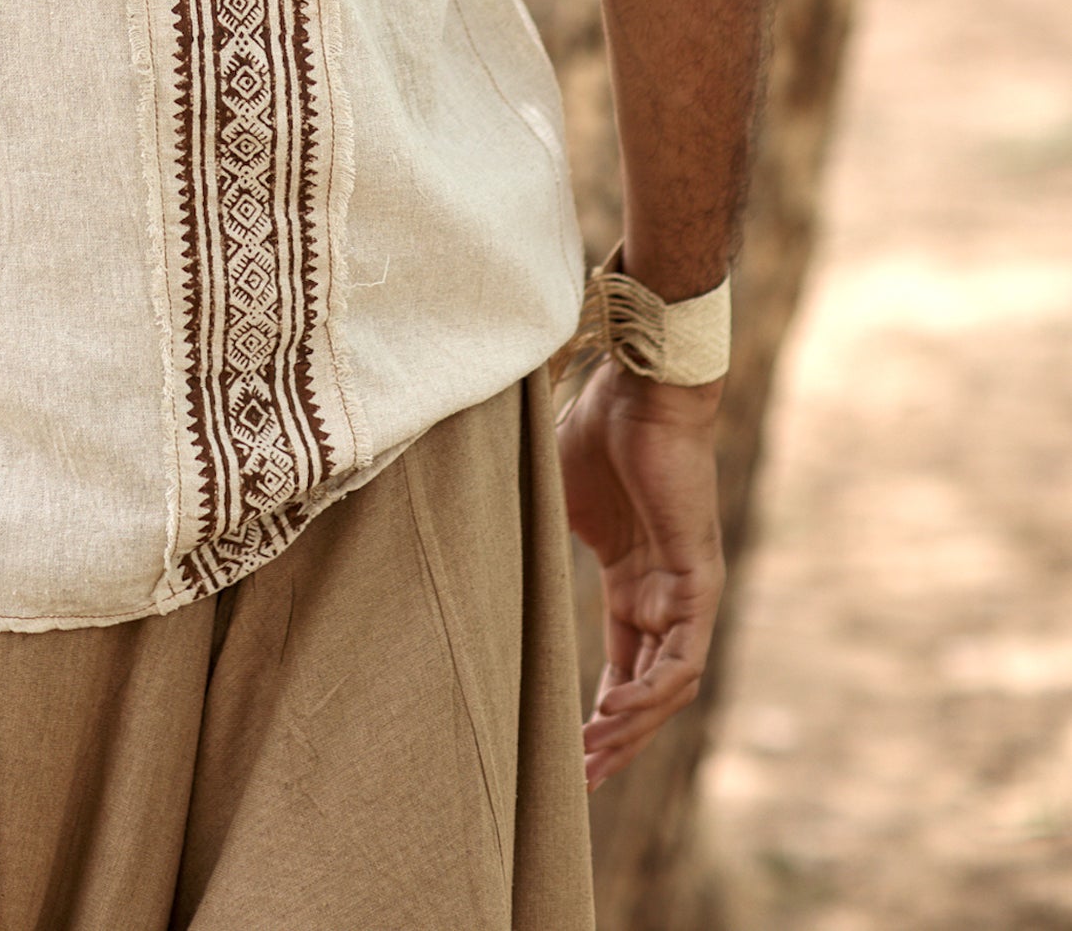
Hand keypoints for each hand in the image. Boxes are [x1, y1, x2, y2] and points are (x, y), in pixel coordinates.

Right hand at [557, 358, 724, 791]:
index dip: (602, 711)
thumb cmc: (596, 429)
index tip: (569, 752)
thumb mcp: (553, 498)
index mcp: (633, 578)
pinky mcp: (699, 579)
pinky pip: (684, 657)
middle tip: (580, 781)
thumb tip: (471, 541)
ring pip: (668, 684)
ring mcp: (686, 588)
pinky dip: (652, 693)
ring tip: (593, 757)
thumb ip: (531, 535)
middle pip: (647, 687)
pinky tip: (616, 715)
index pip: (624, 664)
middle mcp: (664, 593)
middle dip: (617, 738)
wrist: (639, 388)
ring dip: (634, 727)